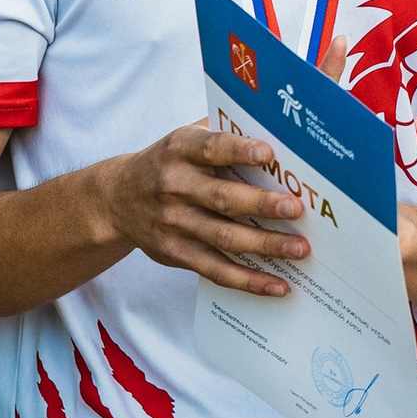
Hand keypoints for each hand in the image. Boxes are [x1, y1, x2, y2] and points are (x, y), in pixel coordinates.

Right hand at [96, 124, 309, 296]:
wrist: (117, 199)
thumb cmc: (170, 162)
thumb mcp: (186, 139)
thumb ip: (224, 132)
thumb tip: (280, 133)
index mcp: (180, 150)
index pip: (211, 148)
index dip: (239, 150)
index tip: (267, 153)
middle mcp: (174, 187)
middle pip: (222, 198)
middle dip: (261, 204)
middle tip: (296, 209)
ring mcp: (174, 223)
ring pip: (224, 238)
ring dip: (265, 246)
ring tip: (299, 249)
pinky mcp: (175, 254)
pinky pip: (216, 269)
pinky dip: (248, 280)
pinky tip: (277, 285)